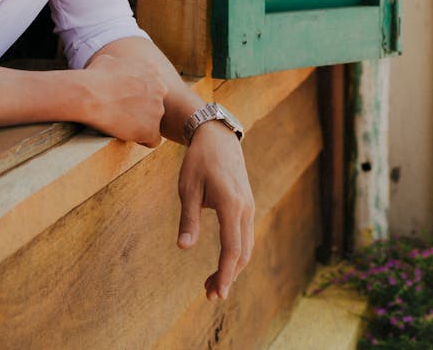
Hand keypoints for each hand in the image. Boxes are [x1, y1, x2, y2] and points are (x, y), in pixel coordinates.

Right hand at [82, 52, 167, 146]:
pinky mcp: (151, 129)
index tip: (127, 100)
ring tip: (121, 125)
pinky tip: (129, 136)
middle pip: (156, 103)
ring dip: (141, 125)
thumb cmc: (94, 77)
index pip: (154, 86)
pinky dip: (143, 140)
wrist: (89, 95)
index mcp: (152, 70)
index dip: (140, 95)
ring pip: (154, 122)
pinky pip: (153, 140)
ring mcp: (158, 109)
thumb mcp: (109, 60)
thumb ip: (120, 64)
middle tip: (124, 113)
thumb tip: (113, 66)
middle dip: (143, 109)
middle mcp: (160, 88)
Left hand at [177, 121, 254, 300]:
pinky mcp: (247, 205)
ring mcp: (249, 207)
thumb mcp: (187, 188)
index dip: (224, 273)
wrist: (217, 137)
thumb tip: (183, 248)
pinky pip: (245, 236)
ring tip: (211, 284)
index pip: (231, 248)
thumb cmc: (199, 161)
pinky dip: (236, 254)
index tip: (216, 294)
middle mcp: (245, 208)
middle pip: (242, 253)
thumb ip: (188, 219)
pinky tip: (223, 262)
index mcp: (231, 204)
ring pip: (246, 246)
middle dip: (228, 276)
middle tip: (209, 295)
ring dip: (232, 268)